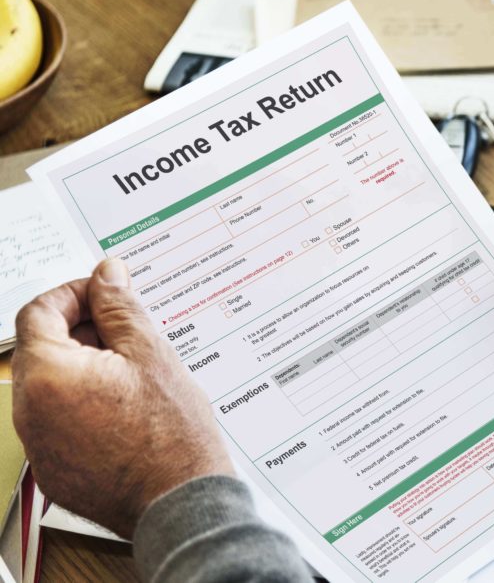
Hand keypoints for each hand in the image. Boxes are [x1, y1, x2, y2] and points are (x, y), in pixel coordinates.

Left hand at [12, 259, 232, 538]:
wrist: (180, 502)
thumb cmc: (172, 434)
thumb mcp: (152, 354)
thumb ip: (120, 308)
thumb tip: (106, 275)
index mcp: (48, 375)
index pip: (38, 312)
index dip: (73, 294)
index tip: (105, 294)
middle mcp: (30, 411)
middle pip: (42, 349)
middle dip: (82, 332)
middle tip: (129, 334)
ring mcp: (39, 445)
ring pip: (51, 386)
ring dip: (85, 368)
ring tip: (135, 374)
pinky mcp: (53, 468)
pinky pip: (59, 421)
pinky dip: (85, 405)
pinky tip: (127, 409)